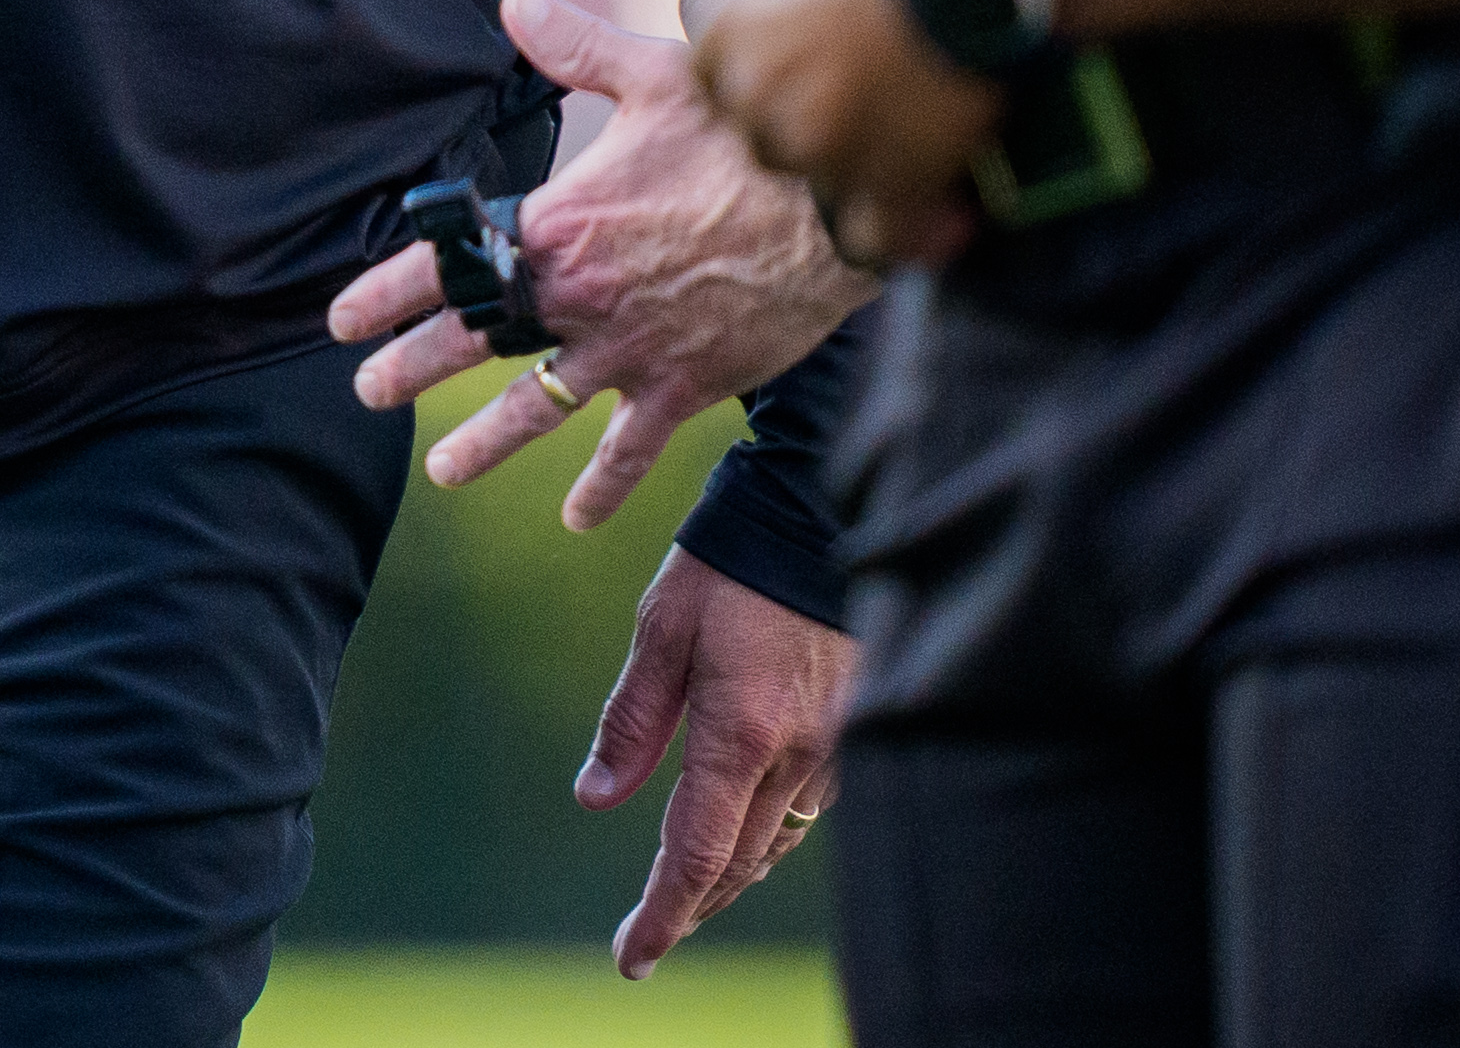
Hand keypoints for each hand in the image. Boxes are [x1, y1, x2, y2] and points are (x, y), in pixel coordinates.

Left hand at [325, 0, 876, 525]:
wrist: (836, 206)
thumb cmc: (749, 132)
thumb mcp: (658, 74)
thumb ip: (576, 47)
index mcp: (562, 222)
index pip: (452, 262)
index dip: (390, 290)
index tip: (343, 318)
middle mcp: (582, 295)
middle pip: (475, 340)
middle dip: (413, 367)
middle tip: (368, 389)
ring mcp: (631, 348)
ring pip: (537, 407)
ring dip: (485, 442)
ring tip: (442, 470)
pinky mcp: (684, 385)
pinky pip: (630, 448)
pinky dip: (602, 486)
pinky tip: (577, 518)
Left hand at [579, 548, 850, 976]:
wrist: (827, 502)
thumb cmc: (735, 554)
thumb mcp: (664, 623)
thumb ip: (633, 717)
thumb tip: (597, 795)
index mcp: (742, 731)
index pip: (697, 855)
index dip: (662, 916)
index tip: (631, 957)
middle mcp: (800, 750)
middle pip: (741, 862)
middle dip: (692, 906)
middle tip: (649, 938)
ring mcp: (840, 738)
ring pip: (782, 838)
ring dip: (734, 873)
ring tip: (691, 894)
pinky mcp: (862, 718)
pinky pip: (815, 803)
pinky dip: (775, 830)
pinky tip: (752, 828)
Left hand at [686, 0, 994, 269]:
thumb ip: (768, 3)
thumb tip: (777, 36)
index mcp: (724, 27)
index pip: (716, 83)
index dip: (764, 83)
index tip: (806, 75)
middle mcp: (755, 91)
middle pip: (761, 137)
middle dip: (806, 126)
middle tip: (869, 104)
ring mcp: (815, 144)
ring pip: (816, 184)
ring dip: (854, 172)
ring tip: (913, 147)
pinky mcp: (879, 185)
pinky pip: (871, 238)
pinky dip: (899, 233)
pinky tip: (938, 218)